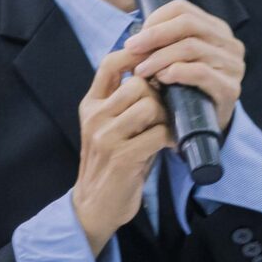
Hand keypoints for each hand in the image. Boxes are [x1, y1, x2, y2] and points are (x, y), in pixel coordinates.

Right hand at [71, 54, 170, 250]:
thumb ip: (126, 102)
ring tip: (166, 130)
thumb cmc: (113, 163)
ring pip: (149, 106)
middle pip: (138, 84)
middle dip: (159, 95)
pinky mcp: (122, 157)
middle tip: (167, 112)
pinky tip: (170, 146)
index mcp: (91, 105)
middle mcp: (95, 117)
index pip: (110, 63)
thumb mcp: (111, 127)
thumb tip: (160, 72)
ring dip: (166, 117)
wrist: (94, 206)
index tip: (158, 61)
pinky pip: (157, 134)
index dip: (136, 55)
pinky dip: (170, 138)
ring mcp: (106, 137)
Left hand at [117, 0, 245, 131]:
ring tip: (141, 70)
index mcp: (216, 30)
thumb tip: (135, 32)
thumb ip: (162, 42)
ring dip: (159, 57)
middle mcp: (230, 44)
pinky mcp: (231, 89)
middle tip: (131, 49)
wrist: (202, 130)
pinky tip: (161, 79)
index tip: (135, 37)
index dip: (155, 19)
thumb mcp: (174, 60)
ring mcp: (234, 66)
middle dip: (154, 36)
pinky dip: (176, 72)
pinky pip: (201, 72)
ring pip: (191, 47)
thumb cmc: (183, 91)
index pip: (183, 9)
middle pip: (188, 24)